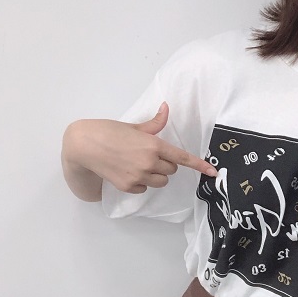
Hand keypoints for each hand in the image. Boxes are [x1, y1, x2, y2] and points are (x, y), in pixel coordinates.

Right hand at [67, 102, 216, 194]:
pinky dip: (141, 183)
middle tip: (149, 155)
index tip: (213, 173)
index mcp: (153, 145)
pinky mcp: (128, 187)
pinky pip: (145, 189)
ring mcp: (139, 176)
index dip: (200, 166)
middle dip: (165, 164)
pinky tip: (128, 172)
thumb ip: (155, 123)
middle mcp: (149, 162)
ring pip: (161, 181)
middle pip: (172, 170)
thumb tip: (167, 107)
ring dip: (156, 175)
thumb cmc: (109, 131)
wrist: (84, 145)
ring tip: (139, 164)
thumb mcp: (134, 126)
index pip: (182, 157)